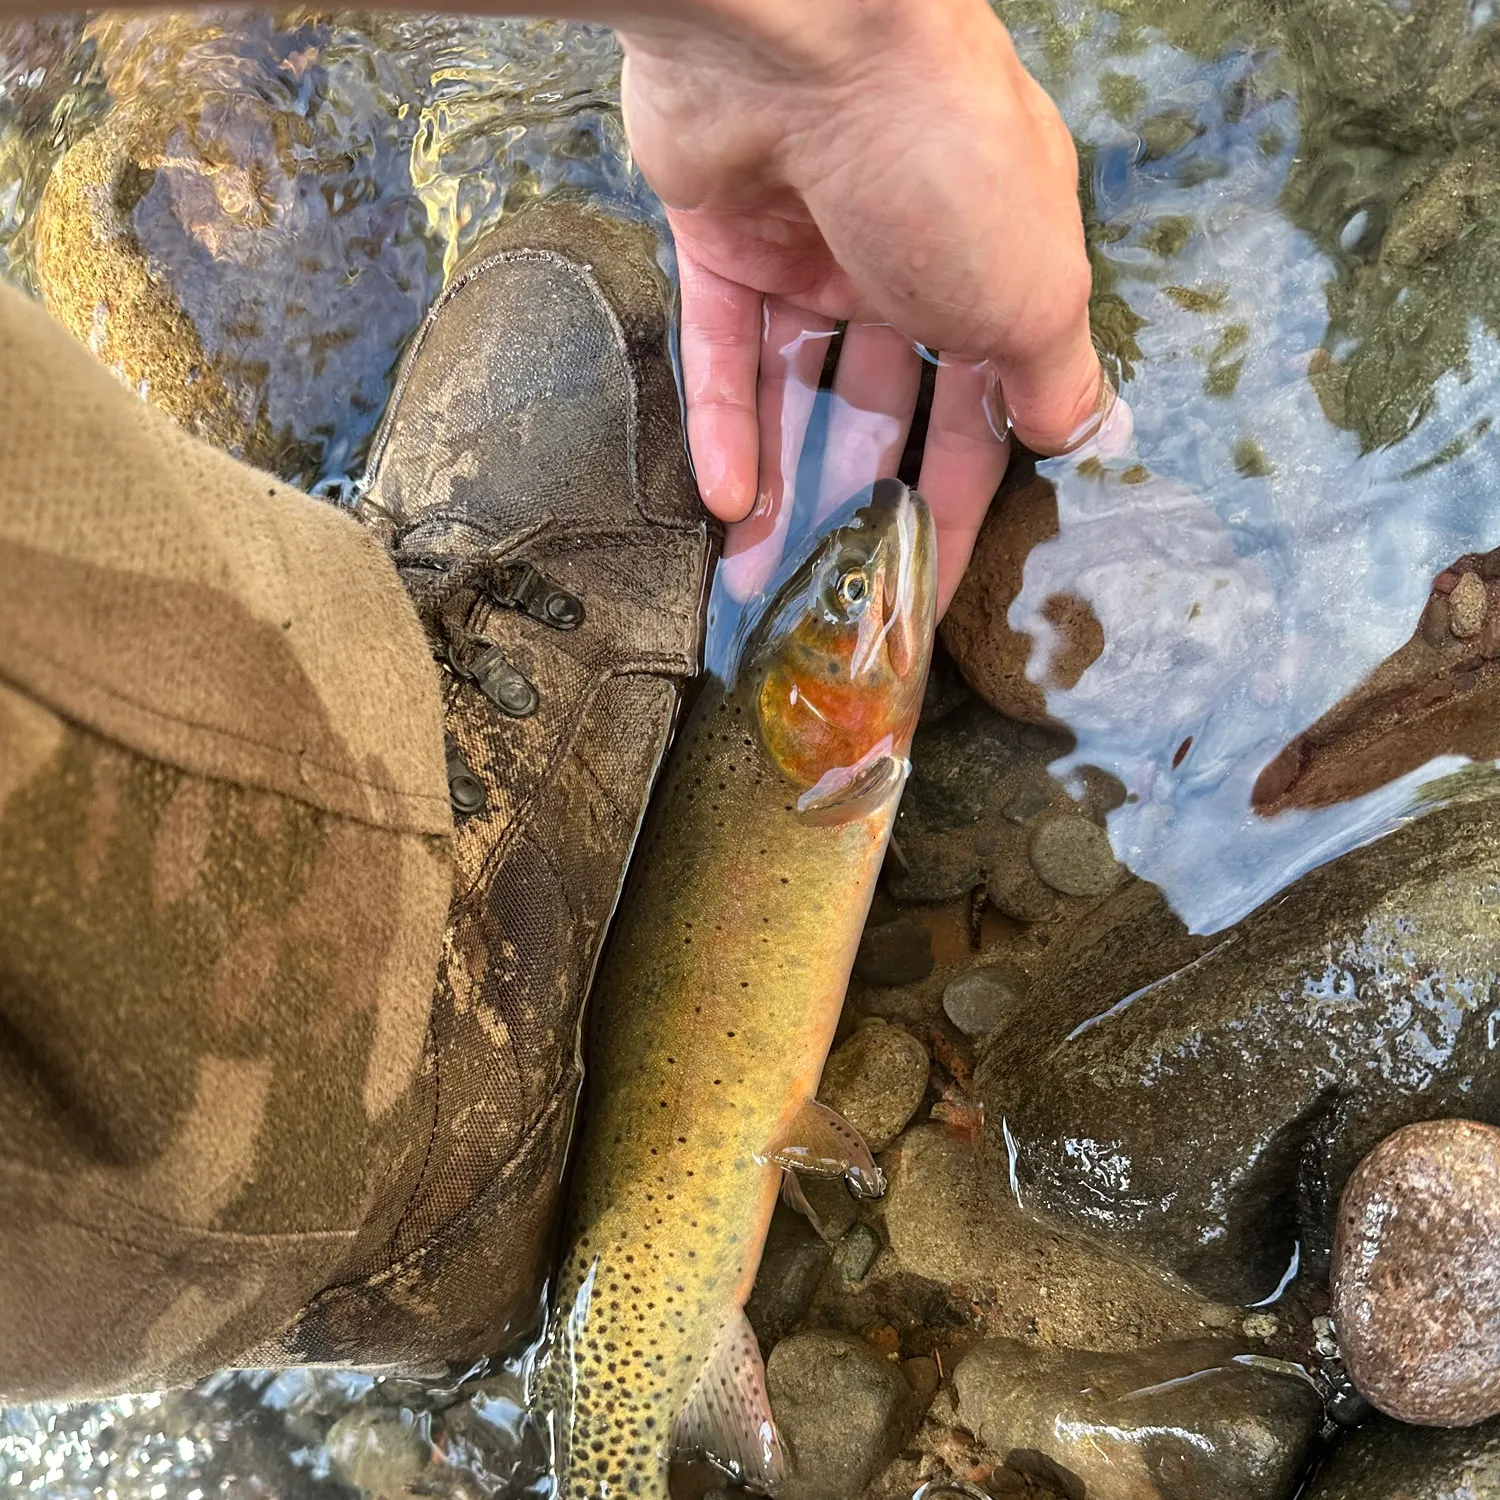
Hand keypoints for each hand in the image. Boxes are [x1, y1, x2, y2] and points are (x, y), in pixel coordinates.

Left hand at [616, 0, 1125, 613]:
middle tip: (839, 600)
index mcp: (994, 266)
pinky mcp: (720, 238)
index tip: (934, 591)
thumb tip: (1084, 432)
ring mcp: (807, 249)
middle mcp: (903, 260)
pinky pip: (722, 352)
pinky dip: (725, 427)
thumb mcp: (1036, 287)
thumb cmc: (949, 162)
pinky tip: (727, 506)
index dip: (961, 507)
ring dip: (784, 484)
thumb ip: (1051, 372)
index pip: (980, 413)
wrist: (807, 40)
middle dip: (862, 507)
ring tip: (763, 581)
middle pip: (882, 411)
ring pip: (794, 389)